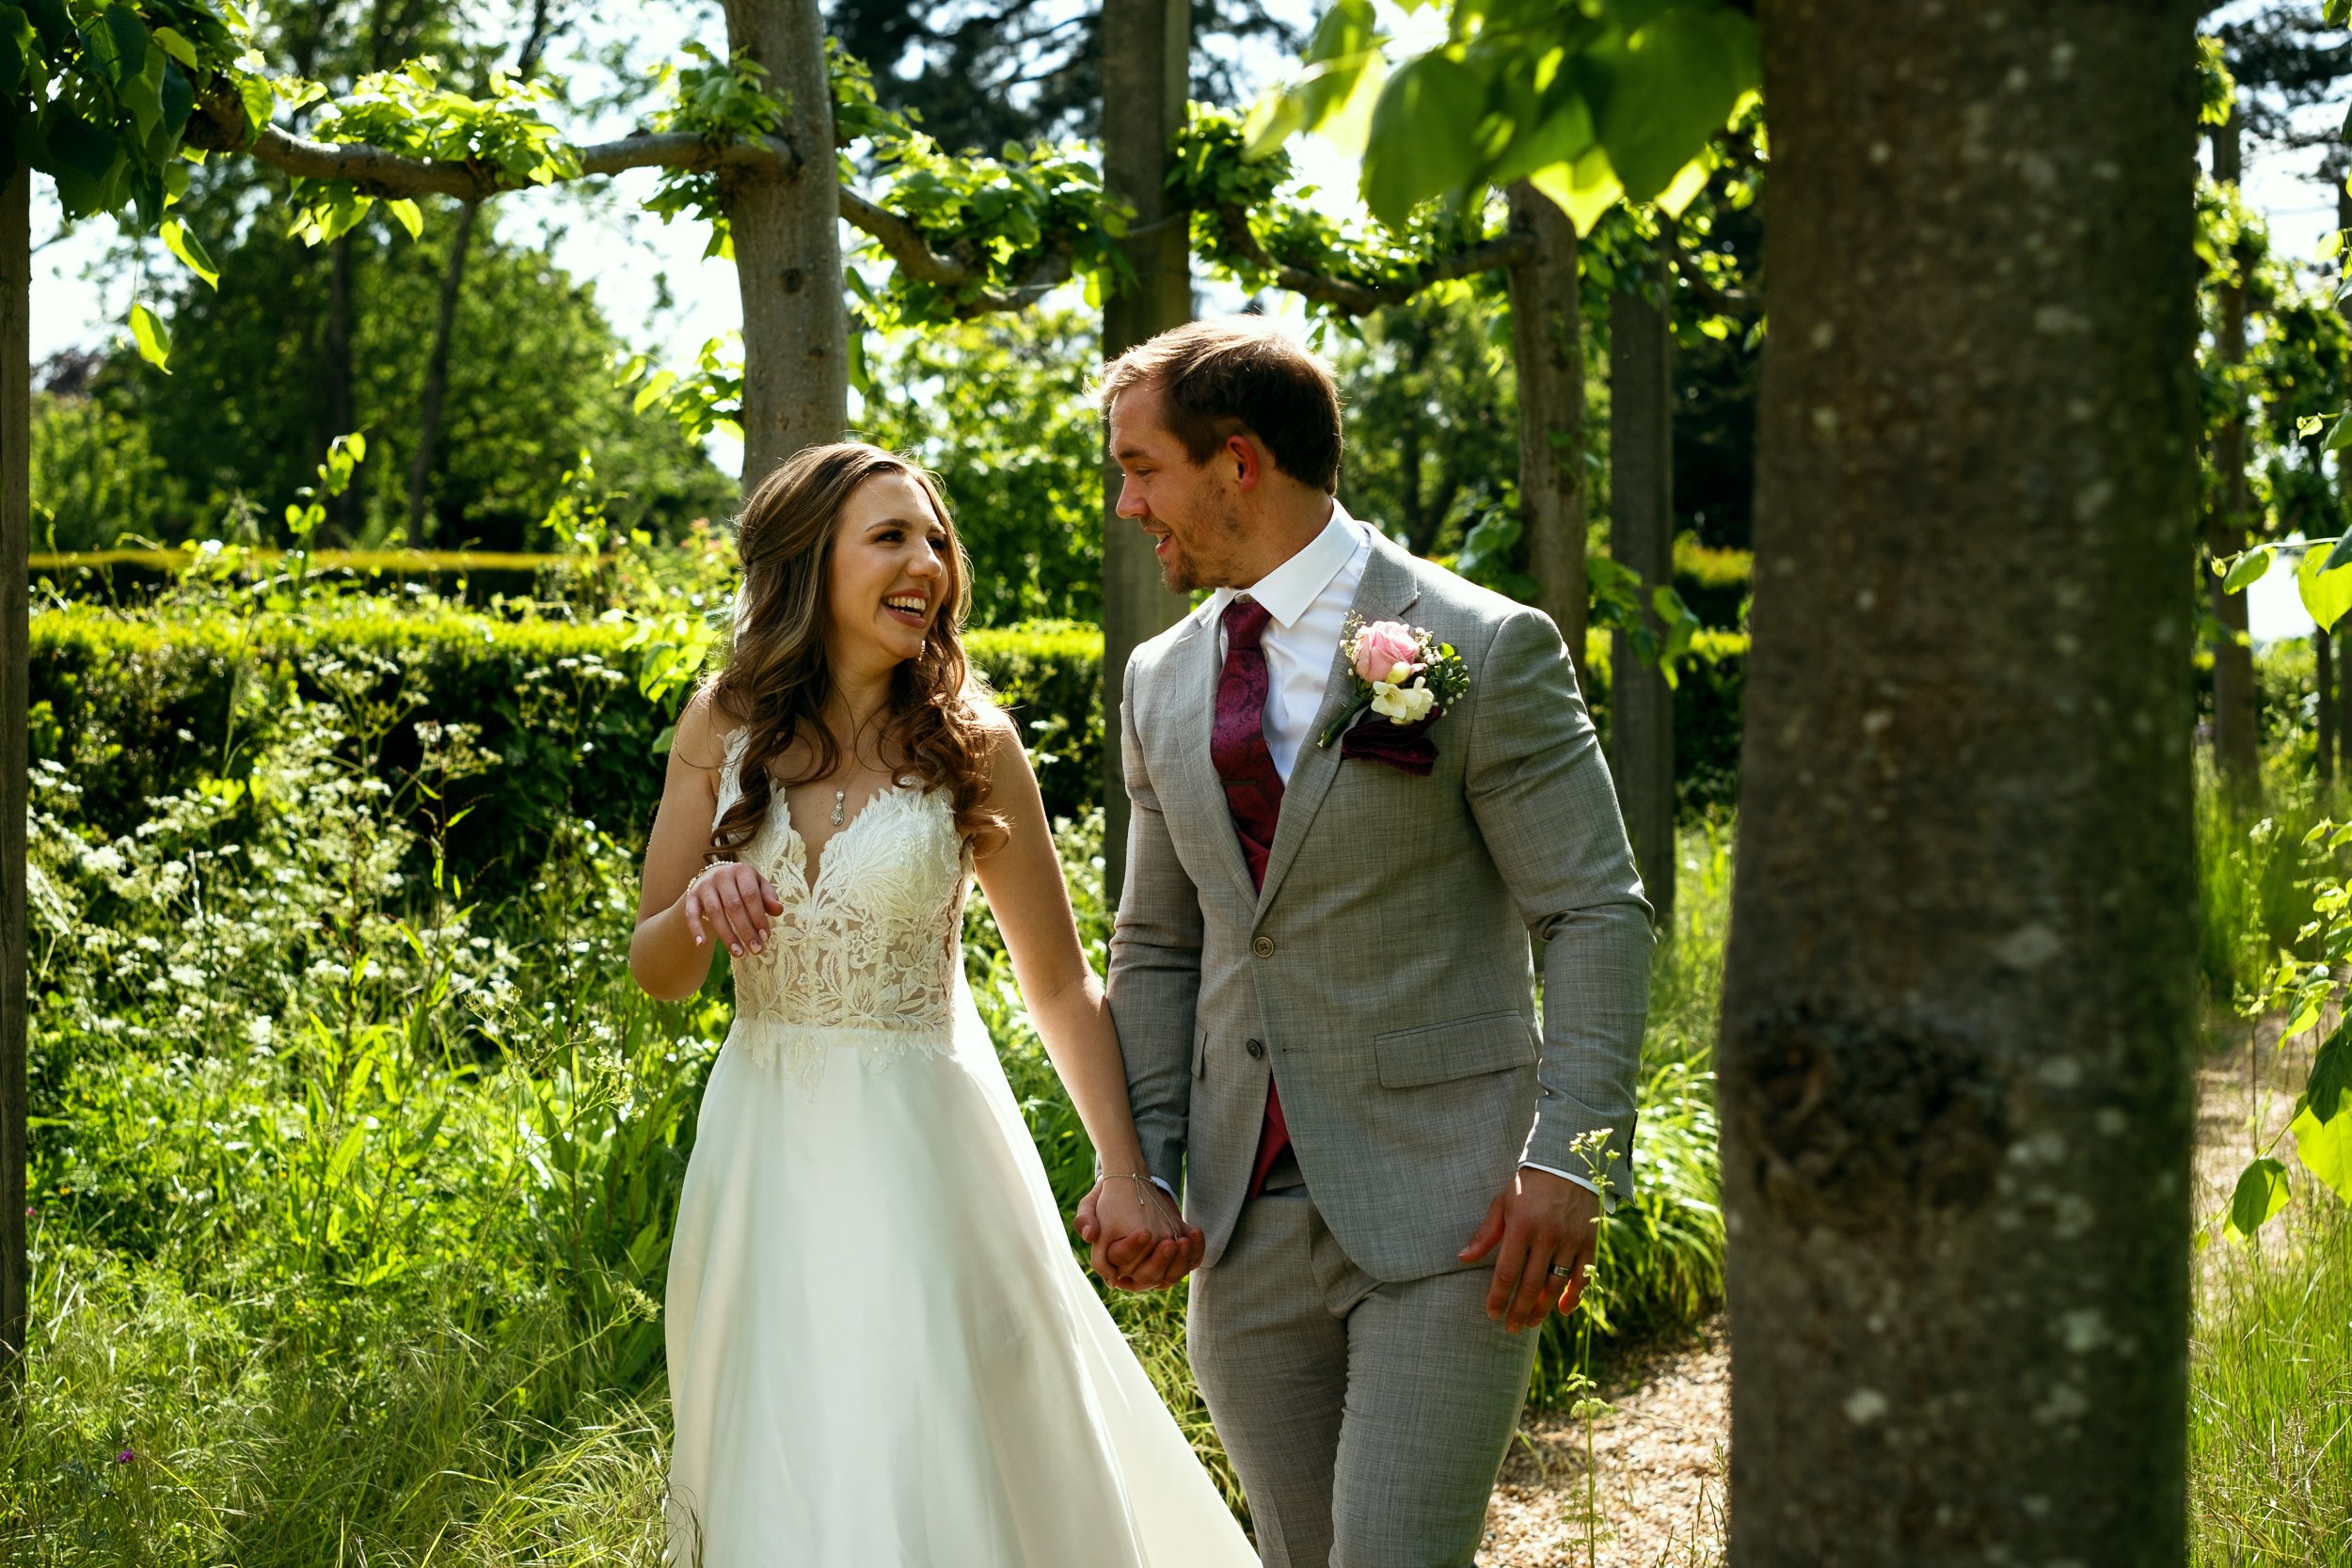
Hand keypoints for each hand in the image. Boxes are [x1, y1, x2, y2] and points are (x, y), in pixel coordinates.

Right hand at [681, 861, 784, 958]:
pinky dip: (696, 929)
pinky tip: (702, 945)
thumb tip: (779, 910)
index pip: (751, 895)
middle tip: (756, 950)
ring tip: (738, 954)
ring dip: (727, 935)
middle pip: (734, 906)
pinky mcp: (691, 896)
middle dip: (746, 930)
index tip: (766, 938)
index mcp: (741, 871)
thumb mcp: (758, 887)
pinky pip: (692, 914)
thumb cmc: (742, 886)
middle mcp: (721, 875)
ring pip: (715, 912)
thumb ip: (768, 898)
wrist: (713, 877)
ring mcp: (705, 885)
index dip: (759, 917)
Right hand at [1076, 1178, 1205, 1290]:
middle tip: (1169, 1243)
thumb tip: (1090, 1235)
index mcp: (1114, 1263)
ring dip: (1181, 1260)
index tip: (1144, 1232)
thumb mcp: (1090, 1205)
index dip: (1132, 1250)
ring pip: (1173, 1275)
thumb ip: (1085, 1219)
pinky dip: (1196, 1251)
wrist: (1133, 1186)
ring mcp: (1160, 1263)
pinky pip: (1191, 1262)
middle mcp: (1137, 1270)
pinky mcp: (1178, 1254)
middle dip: (1161, 1262)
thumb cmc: (1107, 1200)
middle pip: (1150, 1277)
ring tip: (1184, 1240)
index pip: (1123, 1264)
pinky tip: (1195, 1232)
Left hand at [1458, 1166, 1600, 1333]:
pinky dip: (1574, 1297)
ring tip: (1531, 1323)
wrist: (1567, 1165)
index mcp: (1521, 1227)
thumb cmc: (1528, 1185)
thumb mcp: (1502, 1203)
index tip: (1492, 1313)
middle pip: (1531, 1286)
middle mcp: (1546, 1237)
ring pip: (1556, 1286)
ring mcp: (1570, 1241)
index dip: (1498, 1298)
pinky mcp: (1589, 1242)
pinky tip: (1563, 1310)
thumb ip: (1485, 1234)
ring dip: (1543, 1309)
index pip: (1507, 1273)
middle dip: (1519, 1311)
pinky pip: (1583, 1277)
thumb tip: (1462, 1258)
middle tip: (1511, 1328)